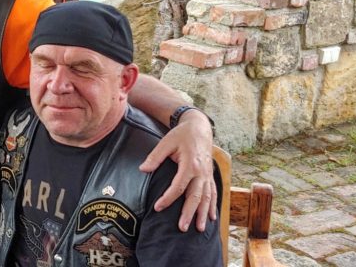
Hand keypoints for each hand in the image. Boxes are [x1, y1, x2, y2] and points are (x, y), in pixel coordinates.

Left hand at [139, 110, 215, 231]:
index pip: (178, 186)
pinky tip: (212, 217)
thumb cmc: (181, 135)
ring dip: (203, 214)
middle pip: (196, 196)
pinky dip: (212, 206)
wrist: (199, 127)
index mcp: (190, 164)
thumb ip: (155, 157)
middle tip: (181, 228)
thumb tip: (142, 169)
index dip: (168, 198)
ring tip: (199, 229)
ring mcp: (207, 175)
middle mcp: (201, 172)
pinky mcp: (210, 175)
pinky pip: (213, 193)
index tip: (158, 208)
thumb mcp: (165, 142)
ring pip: (207, 198)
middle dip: (189, 213)